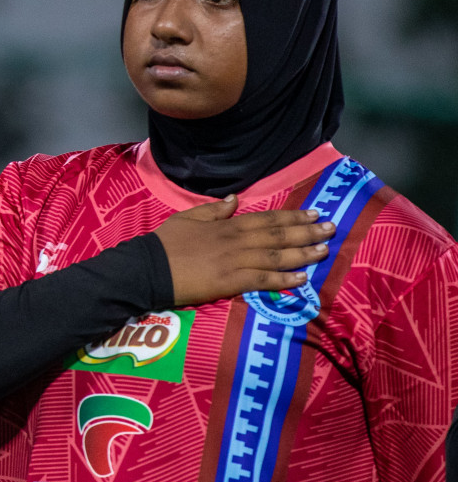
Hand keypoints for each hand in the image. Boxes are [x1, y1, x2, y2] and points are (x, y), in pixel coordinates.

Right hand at [154, 195, 335, 306]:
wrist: (149, 268)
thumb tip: (235, 200)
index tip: (314, 213)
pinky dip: (284, 280)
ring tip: (324, 251)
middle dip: (307, 231)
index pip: (267, 218)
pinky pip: (263, 280)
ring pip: (276, 256)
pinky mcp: (230, 282)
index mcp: (227, 224)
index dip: (292, 216)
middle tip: (331, 228)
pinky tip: (302, 279)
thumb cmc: (166, 243)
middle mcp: (236, 240)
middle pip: (278, 234)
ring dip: (303, 253)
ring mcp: (235, 261)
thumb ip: (214, 210)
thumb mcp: (187, 218)